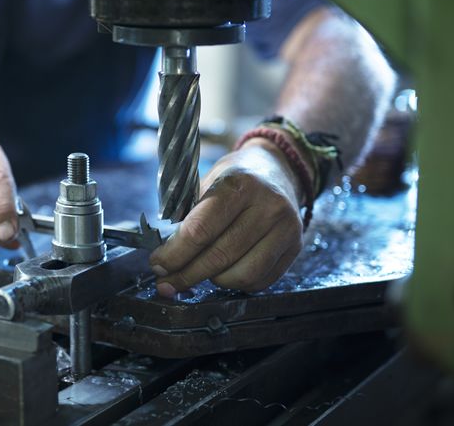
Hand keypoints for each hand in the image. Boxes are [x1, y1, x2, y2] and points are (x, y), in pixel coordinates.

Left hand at [150, 138, 304, 295]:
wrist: (278, 170)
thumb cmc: (235, 179)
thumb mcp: (207, 182)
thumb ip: (187, 216)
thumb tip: (164, 258)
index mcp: (239, 185)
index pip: (200, 230)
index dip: (174, 254)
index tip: (158, 263)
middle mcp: (268, 207)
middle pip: (219, 256)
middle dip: (186, 274)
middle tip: (167, 282)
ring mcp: (286, 229)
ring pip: (241, 275)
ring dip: (213, 281)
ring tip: (198, 272)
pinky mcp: (295, 247)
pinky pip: (260, 281)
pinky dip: (236, 283)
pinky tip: (223, 273)